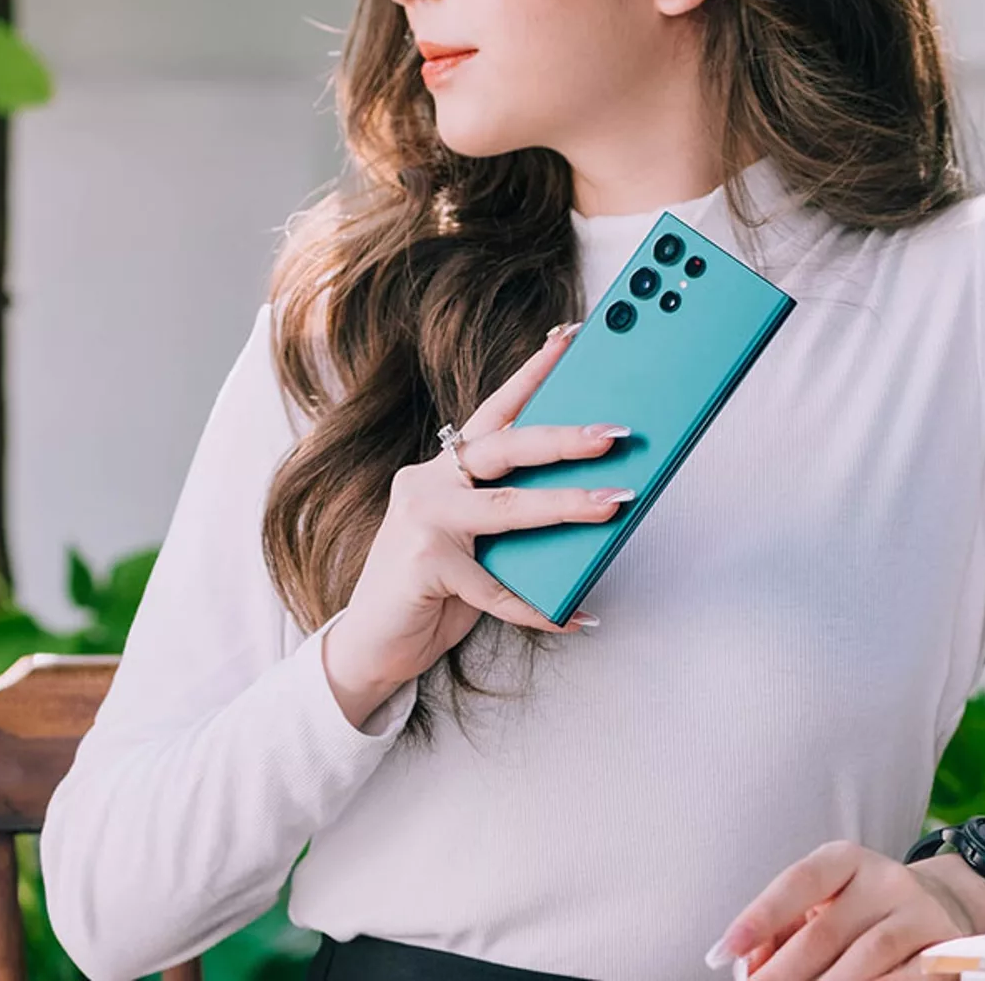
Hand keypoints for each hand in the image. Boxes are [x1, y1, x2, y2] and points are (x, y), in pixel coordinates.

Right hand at [322, 319, 633, 719]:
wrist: (370, 646)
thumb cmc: (432, 590)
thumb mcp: (474, 543)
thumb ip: (510, 520)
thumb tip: (588, 504)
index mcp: (443, 469)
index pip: (496, 411)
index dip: (533, 373)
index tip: (571, 339)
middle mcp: (428, 483)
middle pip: (504, 447)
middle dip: (564, 436)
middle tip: (614, 432)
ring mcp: (423, 522)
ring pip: (507, 507)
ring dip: (566, 505)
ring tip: (614, 504)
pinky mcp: (425, 567)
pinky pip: (498, 588)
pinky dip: (541, 608)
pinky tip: (576, 616)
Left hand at [706, 840, 984, 980]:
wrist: (944, 906)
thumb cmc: (863, 911)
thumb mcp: (824, 907)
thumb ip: (783, 932)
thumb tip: (750, 967)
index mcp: (844, 860)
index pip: (798, 882)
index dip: (759, 916)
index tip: (724, 951)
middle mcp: (884, 878)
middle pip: (826, 931)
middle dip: (784, 972)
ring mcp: (918, 911)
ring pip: (867, 956)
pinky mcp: (945, 946)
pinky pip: (907, 977)